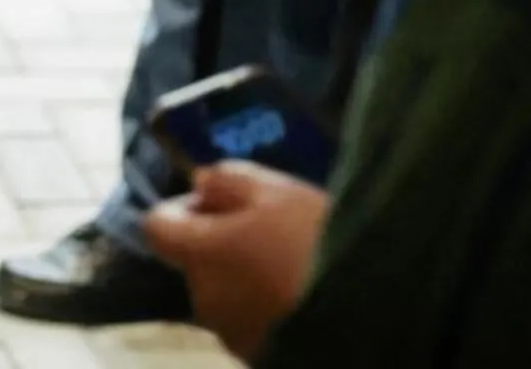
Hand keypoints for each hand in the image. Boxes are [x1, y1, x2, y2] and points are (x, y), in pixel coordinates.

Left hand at [144, 162, 331, 363]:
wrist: (373, 317)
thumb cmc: (319, 245)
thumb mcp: (278, 192)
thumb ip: (228, 180)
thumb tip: (200, 184)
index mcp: (200, 255)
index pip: (157, 227)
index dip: (184, 209)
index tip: (222, 203)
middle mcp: (205, 300)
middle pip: (198, 262)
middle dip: (225, 244)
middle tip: (277, 233)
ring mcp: (234, 337)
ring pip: (228, 294)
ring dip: (250, 278)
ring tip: (301, 268)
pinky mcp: (263, 360)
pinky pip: (255, 323)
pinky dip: (271, 308)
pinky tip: (310, 297)